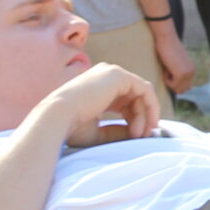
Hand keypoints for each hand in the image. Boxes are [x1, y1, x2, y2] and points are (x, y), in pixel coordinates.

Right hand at [43, 62, 160, 147]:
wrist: (57, 116)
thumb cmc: (71, 127)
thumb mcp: (97, 132)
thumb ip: (117, 131)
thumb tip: (138, 133)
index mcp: (98, 88)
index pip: (125, 102)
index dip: (135, 119)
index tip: (137, 137)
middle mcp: (105, 76)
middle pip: (135, 97)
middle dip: (142, 118)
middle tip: (142, 137)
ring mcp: (111, 73)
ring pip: (142, 94)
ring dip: (145, 115)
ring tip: (139, 134)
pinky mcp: (118, 75)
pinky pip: (145, 89)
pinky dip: (151, 106)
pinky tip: (149, 123)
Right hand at [153, 24, 197, 93]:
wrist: (167, 39)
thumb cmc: (167, 49)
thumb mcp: (176, 64)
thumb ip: (180, 74)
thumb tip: (189, 89)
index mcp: (192, 70)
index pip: (184, 87)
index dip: (174, 81)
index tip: (170, 69)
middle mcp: (192, 72)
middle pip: (181, 90)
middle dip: (172, 83)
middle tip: (169, 69)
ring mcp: (188, 74)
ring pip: (176, 88)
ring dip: (168, 81)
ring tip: (168, 67)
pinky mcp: (181, 74)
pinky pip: (172, 85)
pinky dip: (166, 79)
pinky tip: (167, 67)